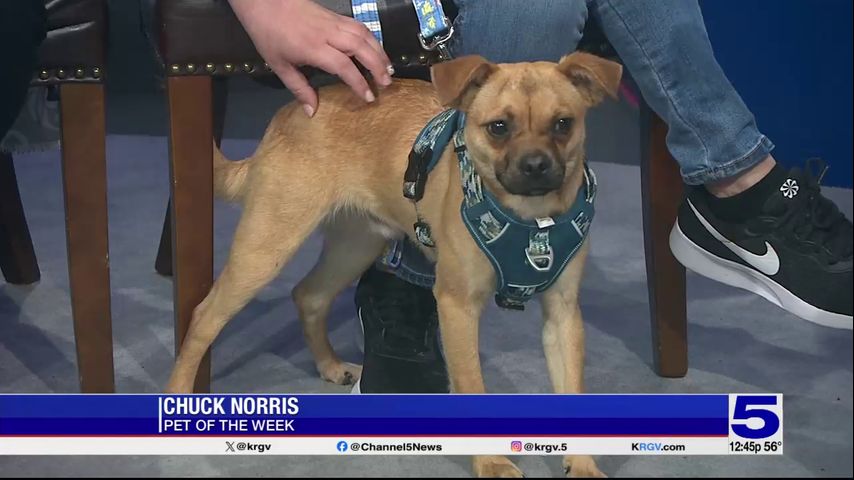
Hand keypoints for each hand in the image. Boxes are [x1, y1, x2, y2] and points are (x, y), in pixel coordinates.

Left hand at [229, 0, 392, 116]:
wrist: (264, 1)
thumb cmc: (268, 34)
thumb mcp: (279, 65)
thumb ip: (299, 88)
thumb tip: (312, 111)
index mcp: (313, 47)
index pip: (343, 65)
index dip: (359, 82)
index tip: (368, 96)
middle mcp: (327, 33)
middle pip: (360, 47)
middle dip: (377, 65)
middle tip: (387, 82)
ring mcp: (333, 21)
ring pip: (363, 34)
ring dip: (379, 51)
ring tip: (388, 68)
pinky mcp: (334, 15)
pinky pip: (359, 26)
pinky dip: (371, 38)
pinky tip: (375, 49)